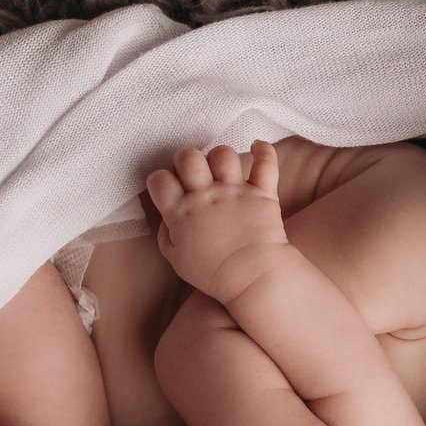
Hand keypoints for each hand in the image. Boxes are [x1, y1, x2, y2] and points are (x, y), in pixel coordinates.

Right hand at [145, 141, 289, 303]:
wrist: (253, 278)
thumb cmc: (213, 274)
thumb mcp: (176, 260)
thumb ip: (167, 235)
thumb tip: (168, 218)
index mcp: (181, 212)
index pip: (159, 180)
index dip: (160, 180)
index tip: (167, 188)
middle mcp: (206, 195)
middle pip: (189, 157)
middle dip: (186, 159)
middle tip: (193, 174)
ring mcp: (235, 191)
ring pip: (223, 154)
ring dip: (220, 157)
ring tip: (222, 170)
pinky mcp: (262, 192)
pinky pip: (265, 162)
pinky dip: (264, 151)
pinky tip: (258, 146)